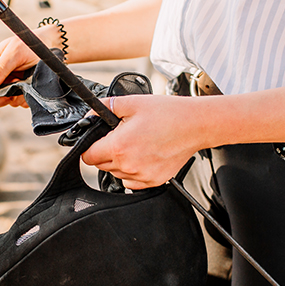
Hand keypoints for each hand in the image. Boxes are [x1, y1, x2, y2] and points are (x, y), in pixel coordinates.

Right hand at [0, 26, 60, 109]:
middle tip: (7, 95)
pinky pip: (15, 103)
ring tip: (21, 85)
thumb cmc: (32, 43)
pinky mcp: (18, 92)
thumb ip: (0, 69)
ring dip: (9, 100)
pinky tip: (29, 87)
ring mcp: (5, 86)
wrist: (52, 47)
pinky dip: (22, 99)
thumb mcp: (15, 52)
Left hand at [81, 95, 206, 189]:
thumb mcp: (131, 103)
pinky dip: (132, 171)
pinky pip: (131, 182)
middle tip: (120, 138)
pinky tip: (142, 156)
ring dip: (118, 162)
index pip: (87, 156)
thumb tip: (89, 114)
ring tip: (135, 145)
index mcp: (118, 147)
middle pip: (100, 165)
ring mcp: (142, 176)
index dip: (89, 147)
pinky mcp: (154, 181)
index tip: (96, 141)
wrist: (197, 125)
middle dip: (104, 152)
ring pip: (116, 174)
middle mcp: (128, 166)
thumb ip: (104, 107)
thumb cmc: (168, 113)